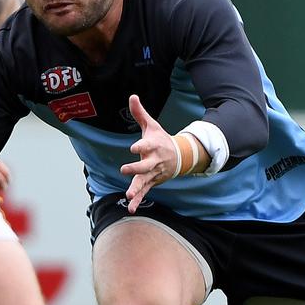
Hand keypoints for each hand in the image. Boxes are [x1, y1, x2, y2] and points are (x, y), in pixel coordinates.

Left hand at [120, 94, 177, 212]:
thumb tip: (132, 96)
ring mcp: (152, 173)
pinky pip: (144, 192)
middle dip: (136, 169)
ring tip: (129, 195)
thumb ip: (140, 113)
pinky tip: (130, 208)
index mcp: (153, 146)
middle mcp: (153, 161)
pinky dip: (138, 201)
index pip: (146, 145)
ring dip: (136, 189)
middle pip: (145, 166)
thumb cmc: (161, 139)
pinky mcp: (151, 182)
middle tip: (124, 170)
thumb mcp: (151, 125)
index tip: (133, 147)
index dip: (140, 146)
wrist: (180, 156)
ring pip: (144, 181)